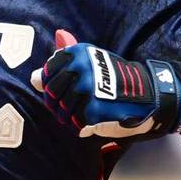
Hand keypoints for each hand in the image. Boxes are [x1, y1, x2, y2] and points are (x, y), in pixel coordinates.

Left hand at [30, 30, 180, 139]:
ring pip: (61, 109)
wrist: (147, 95)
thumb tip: (33, 77)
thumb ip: (60, 68)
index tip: (69, 89)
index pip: (47, 73)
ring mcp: (86, 88)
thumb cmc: (115, 81)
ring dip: (70, 116)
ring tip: (85, 113)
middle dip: (59, 104)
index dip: (53, 86)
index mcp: (77, 53)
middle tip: (75, 106)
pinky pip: (74, 122)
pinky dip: (80, 126)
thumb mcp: (90, 64)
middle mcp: (80, 67)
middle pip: (51, 93)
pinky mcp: (93, 108)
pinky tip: (92, 122)